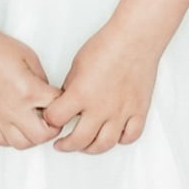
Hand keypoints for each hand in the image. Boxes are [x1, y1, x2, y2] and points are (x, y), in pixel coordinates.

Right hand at [0, 29, 60, 149]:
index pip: (57, 107)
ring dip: (32, 137)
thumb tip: (47, 94)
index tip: (61, 99)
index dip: (63, 103)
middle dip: (52, 128)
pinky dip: (10, 138)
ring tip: (33, 122)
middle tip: (51, 116)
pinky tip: (14, 125)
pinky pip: (1, 140)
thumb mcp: (29, 57)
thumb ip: (42, 79)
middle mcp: (14, 108)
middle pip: (42, 136)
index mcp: (29, 90)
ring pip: (22, 144)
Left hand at [43, 25, 156, 152]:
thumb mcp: (77, 64)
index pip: (56, 118)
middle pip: (79, 140)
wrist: (134, 39)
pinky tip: (114, 136)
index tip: (50, 120)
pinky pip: (129, 136)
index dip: (50, 120)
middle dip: (67, 145)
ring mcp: (120, 112)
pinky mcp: (138, 112)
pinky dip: (121, 140)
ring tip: (85, 145)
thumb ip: (71, 87)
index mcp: (81, 94)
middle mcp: (100, 108)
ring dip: (92, 148)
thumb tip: (67, 102)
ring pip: (104, 144)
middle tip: (62, 144)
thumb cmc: (106, 46)